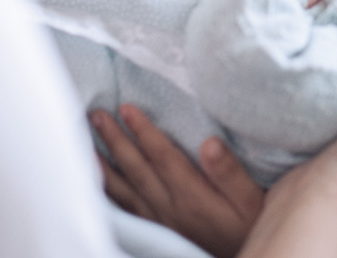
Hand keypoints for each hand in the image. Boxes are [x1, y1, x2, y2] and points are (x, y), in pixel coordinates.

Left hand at [90, 105, 263, 257]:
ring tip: (84, 142)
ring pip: (124, 189)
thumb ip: (230, 173)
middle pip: (137, 169)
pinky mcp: (155, 228)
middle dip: (115, 140)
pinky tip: (96, 179)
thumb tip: (210, 142)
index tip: (126, 108)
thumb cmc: (250, 224)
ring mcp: (159, 220)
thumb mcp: (252, 199)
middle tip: (97, 114)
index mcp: (193, 196)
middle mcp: (170, 208)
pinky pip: (124, 208)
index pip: (163, 157)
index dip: (144, 131)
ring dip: (103, 164)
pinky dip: (107, 191)